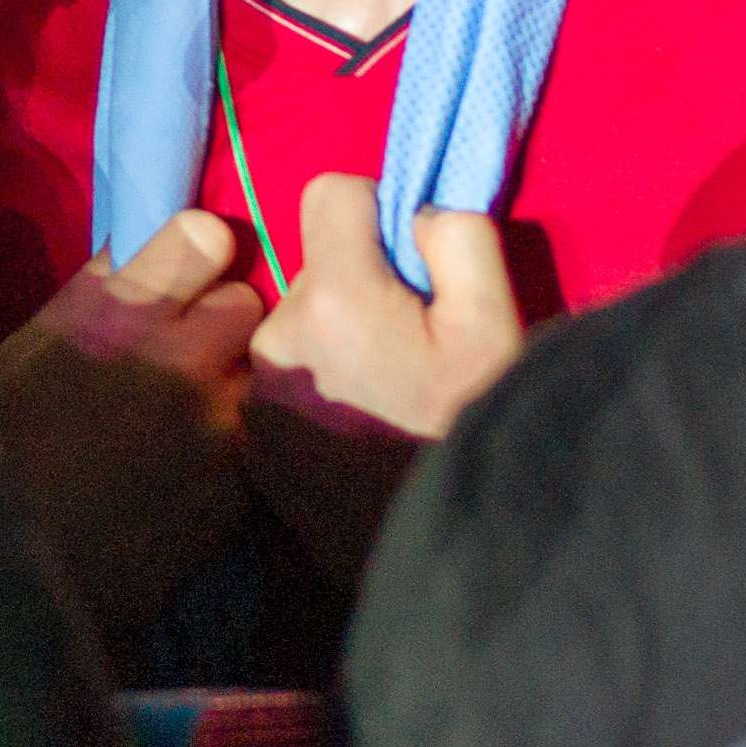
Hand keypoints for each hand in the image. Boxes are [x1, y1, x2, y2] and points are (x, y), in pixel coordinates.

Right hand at [0, 212, 257, 637]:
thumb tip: (139, 247)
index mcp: (121, 316)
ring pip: (258, 372)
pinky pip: (258, 438)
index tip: (186, 277)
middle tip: (188, 355)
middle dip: (220, 323)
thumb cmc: (7, 450)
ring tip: (187, 417)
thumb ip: (90, 294)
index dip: (196, 256)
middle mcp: (182, 359)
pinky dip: (236, 446)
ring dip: (232, 385)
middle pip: (246, 303)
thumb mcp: (23, 352)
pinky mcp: (242, 484)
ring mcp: (220, 426)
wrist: (22, 570)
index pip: (206, 237)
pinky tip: (192, 466)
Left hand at [229, 183, 526, 595]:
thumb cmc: (472, 429)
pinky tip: (354, 435)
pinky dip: (315, 393)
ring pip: (295, 326)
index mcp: (333, 298)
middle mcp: (276, 338)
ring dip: (334, 344)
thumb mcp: (492, 327)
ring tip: (381, 400)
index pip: (328, 193)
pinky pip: (282, 381)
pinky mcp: (253, 441)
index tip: (408, 266)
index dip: (375, 215)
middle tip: (403, 353)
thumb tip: (416, 209)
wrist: (445, 552)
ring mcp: (257, 395)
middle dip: (355, 289)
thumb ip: (458, 240)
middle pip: (313, 268)